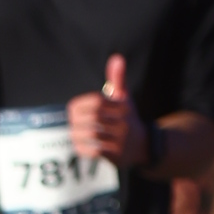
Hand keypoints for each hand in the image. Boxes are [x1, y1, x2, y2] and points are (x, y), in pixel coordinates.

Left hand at [68, 54, 146, 170]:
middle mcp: (123, 123)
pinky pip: (96, 151)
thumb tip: (116, 57)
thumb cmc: (127, 118)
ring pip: (93, 134)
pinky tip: (78, 145)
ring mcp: (120, 140)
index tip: (72, 109)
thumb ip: (117, 78)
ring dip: (77, 134)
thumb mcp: (124, 97)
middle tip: (70, 122)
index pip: (97, 102)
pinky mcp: (117, 155)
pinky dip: (83, 148)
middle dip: (77, 120)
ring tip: (72, 133)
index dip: (80, 104)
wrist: (143, 146)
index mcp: (122, 107)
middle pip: (94, 118)